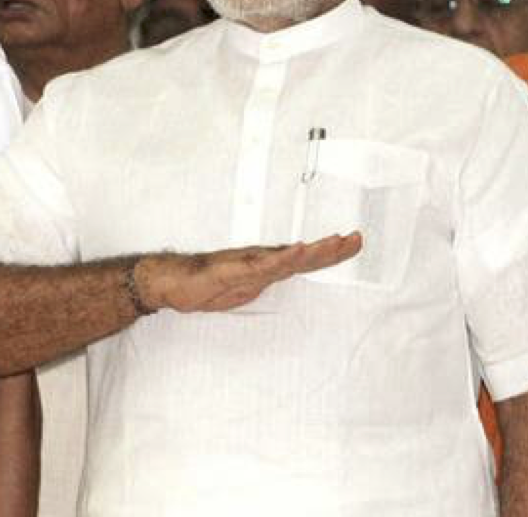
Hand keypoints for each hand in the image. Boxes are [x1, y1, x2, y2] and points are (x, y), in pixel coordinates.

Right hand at [137, 232, 361, 311]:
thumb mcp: (242, 289)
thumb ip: (262, 281)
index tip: (352, 243)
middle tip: (356, 239)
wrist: (171, 282)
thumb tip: (282, 274)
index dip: (329, 253)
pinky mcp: (233, 269)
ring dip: (313, 251)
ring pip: (287, 258)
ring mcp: (247, 264)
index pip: (304, 260)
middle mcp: (259, 262)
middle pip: (303, 257)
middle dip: (332, 249)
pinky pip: (262, 265)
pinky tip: (297, 251)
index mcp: (264, 267)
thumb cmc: (202, 284)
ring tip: (336, 243)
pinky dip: (282, 258)